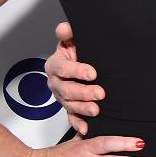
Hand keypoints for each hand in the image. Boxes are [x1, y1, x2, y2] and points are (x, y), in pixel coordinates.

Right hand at [45, 21, 102, 135]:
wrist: (84, 65)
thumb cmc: (79, 52)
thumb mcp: (74, 41)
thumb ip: (69, 34)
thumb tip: (64, 28)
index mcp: (56, 65)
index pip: (63, 68)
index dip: (77, 70)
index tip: (93, 73)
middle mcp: (56, 82)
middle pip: (66, 89)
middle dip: (83, 92)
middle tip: (100, 93)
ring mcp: (62, 97)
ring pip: (69, 105)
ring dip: (83, 108)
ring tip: (96, 110)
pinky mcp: (69, 108)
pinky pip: (71, 118)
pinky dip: (78, 124)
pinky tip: (86, 128)